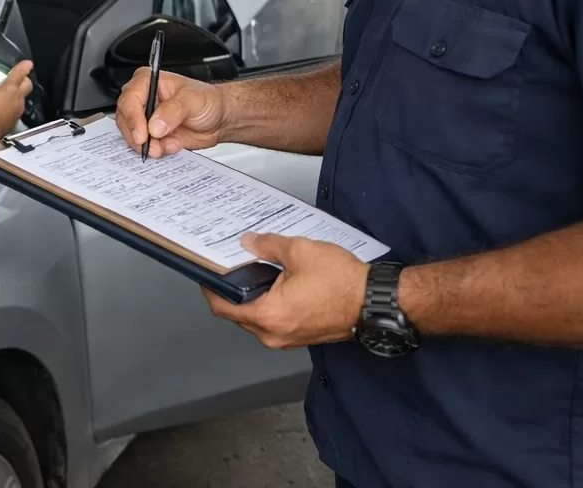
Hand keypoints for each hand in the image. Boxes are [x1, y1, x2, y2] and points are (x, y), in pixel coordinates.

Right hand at [0, 60, 33, 141]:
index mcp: (11, 88)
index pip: (20, 73)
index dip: (24, 67)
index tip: (28, 63)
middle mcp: (18, 99)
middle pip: (27, 86)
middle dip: (24, 81)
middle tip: (17, 79)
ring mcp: (17, 111)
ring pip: (20, 99)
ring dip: (14, 97)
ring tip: (2, 97)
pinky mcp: (13, 122)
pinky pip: (13, 111)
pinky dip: (8, 109)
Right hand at [115, 69, 226, 157]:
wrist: (219, 119)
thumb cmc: (208, 101)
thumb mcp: (193, 100)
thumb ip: (174, 111)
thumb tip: (155, 125)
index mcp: (147, 82)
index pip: (130, 99)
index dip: (133, 118)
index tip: (142, 135)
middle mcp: (143, 100)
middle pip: (125, 119)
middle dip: (137, 136)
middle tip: (151, 147)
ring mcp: (145, 119)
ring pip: (131, 135)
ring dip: (147, 146)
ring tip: (164, 148)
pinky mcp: (151, 135)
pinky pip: (144, 147)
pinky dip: (156, 150)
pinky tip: (172, 145)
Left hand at [201, 233, 366, 348]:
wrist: (375, 302)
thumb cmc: (343, 282)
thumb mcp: (300, 252)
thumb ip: (268, 246)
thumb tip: (249, 243)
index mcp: (268, 315)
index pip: (222, 307)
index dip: (210, 288)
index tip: (206, 274)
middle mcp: (274, 334)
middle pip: (237, 314)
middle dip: (232, 290)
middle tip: (233, 266)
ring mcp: (288, 339)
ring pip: (256, 318)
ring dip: (252, 297)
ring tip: (256, 270)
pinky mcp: (301, 336)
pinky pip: (274, 321)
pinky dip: (269, 304)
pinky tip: (276, 283)